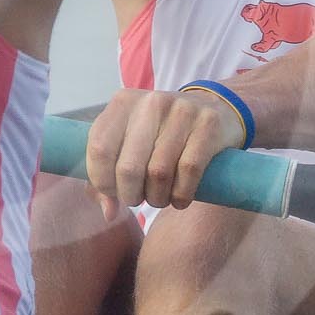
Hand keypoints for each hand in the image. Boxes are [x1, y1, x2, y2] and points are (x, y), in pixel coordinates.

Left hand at [85, 86, 246, 216]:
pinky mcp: (208, 125)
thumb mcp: (131, 140)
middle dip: (130, 195)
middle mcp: (150, 103)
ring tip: (159, 199)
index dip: (103, 181)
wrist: (215, 108)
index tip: (113, 192)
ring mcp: (181, 111)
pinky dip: (181, 194)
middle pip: (128, 167)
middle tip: (138, 198)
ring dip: (157, 198)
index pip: (99, 150)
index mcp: (123, 103)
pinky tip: (180, 199)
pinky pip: (189, 171)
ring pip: (159, 173)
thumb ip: (109, 172)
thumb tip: (108, 212)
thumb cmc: (163, 132)